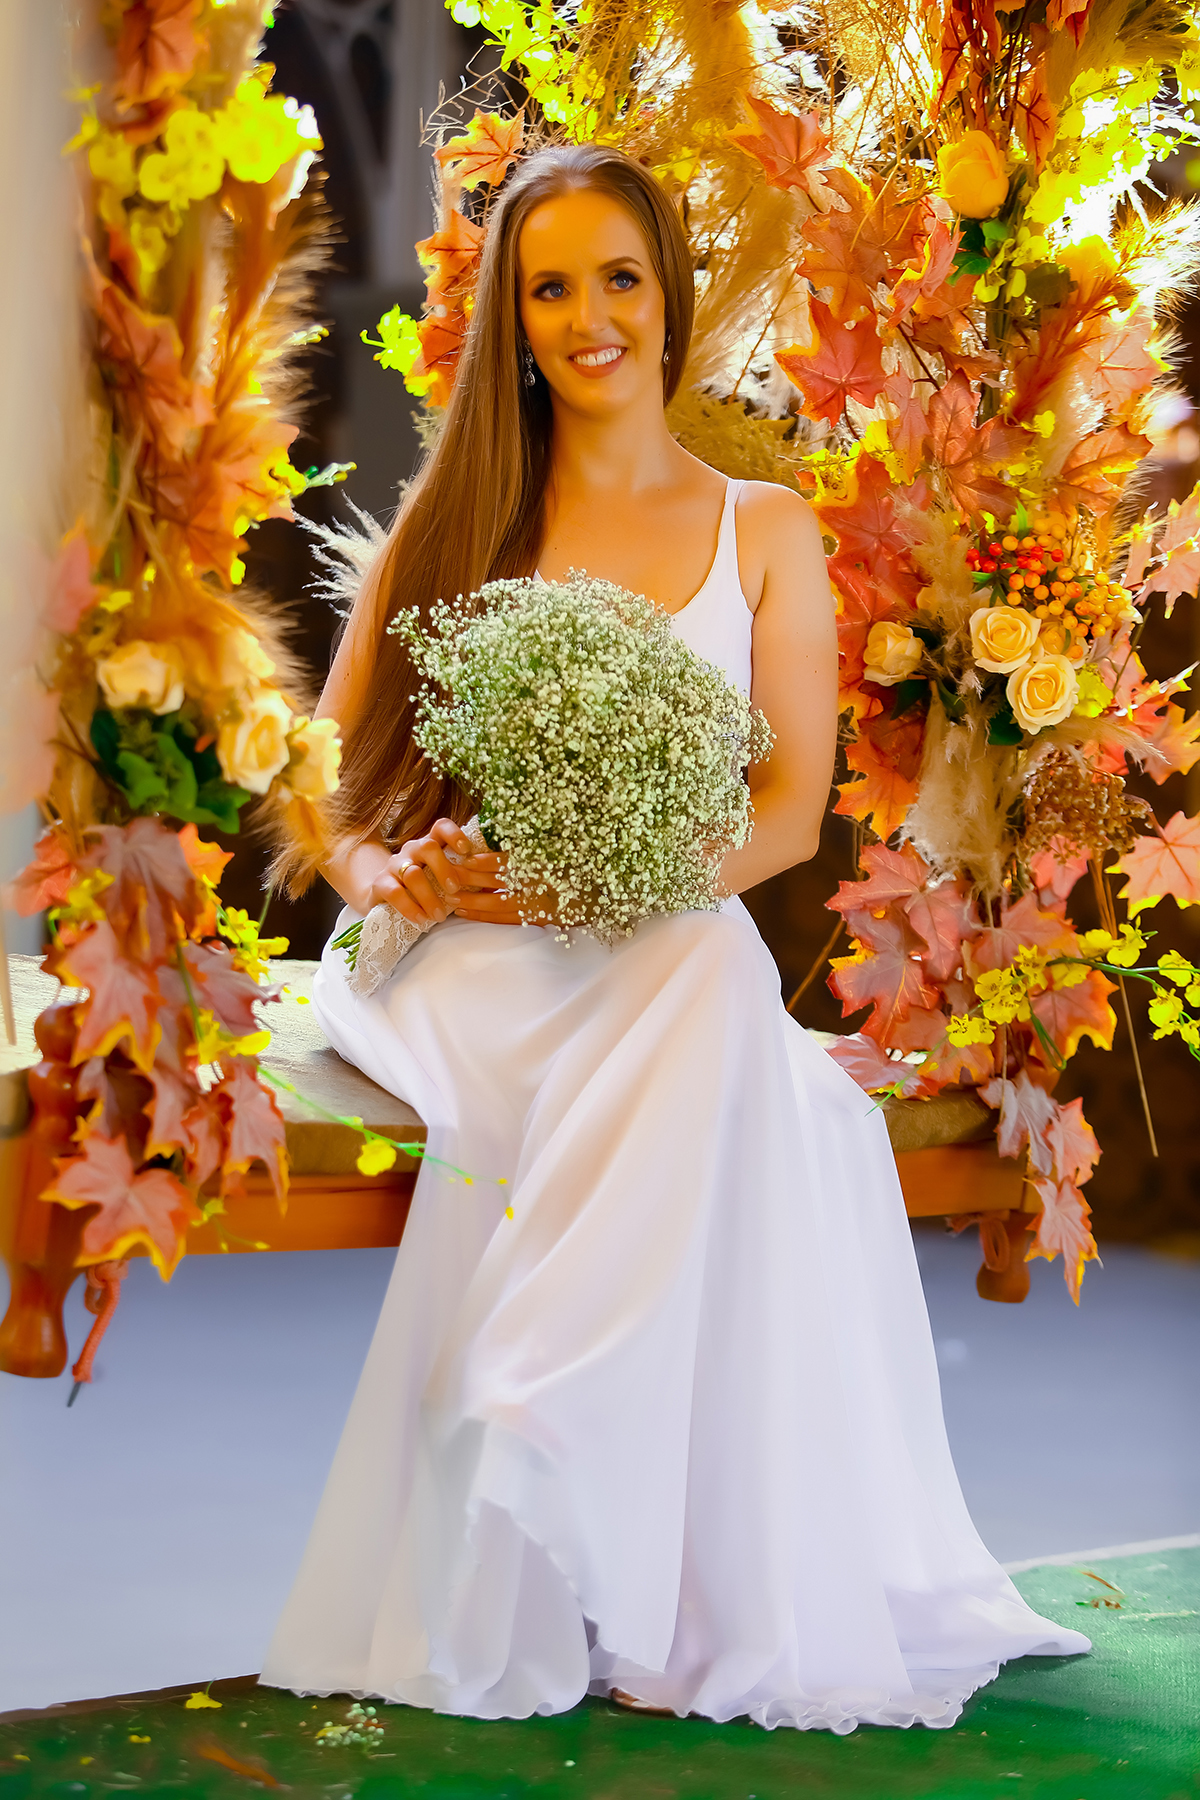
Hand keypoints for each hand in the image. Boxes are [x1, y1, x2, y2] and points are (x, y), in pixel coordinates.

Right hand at [366, 818, 518, 927]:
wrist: (383, 897)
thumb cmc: (426, 887)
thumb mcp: (445, 878)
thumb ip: (467, 875)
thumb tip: (502, 879)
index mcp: (430, 844)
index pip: (440, 826)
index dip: (454, 834)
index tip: (467, 850)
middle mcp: (411, 849)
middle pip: (427, 846)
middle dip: (444, 869)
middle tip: (455, 891)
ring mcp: (394, 865)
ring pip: (412, 873)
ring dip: (429, 896)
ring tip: (440, 916)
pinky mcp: (380, 884)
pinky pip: (393, 892)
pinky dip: (409, 906)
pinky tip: (420, 919)